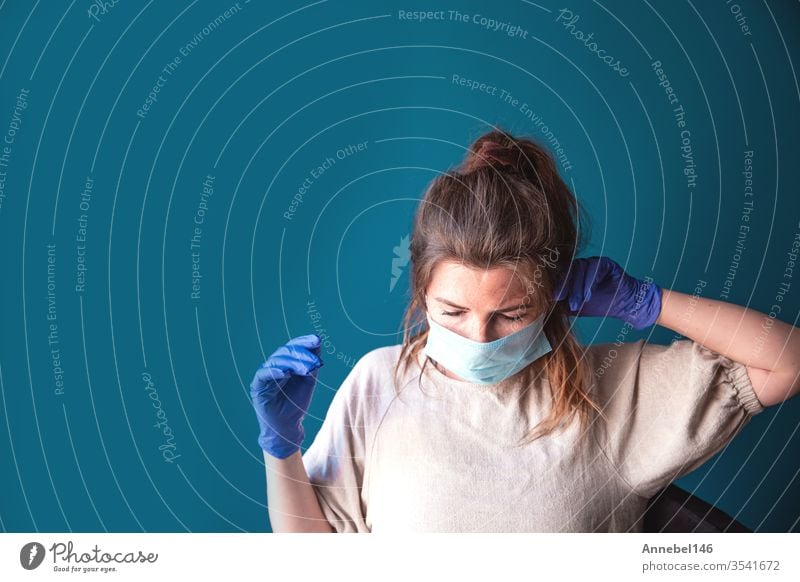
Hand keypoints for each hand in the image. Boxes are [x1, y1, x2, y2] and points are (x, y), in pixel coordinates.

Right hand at [249, 334, 323, 458]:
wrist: (288, 426)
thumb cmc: (297, 404)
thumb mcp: (308, 381)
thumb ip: (311, 364)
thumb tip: (317, 343)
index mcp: (286, 363)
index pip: (293, 347)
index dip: (304, 342)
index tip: (317, 340)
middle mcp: (274, 366)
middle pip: (285, 352)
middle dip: (301, 354)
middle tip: (315, 361)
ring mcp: (265, 375)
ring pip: (276, 361)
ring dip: (292, 363)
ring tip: (306, 369)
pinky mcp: (257, 386)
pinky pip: (263, 374)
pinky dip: (273, 371)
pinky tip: (286, 373)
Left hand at [553, 256, 662, 329]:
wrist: (623, 306)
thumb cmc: (598, 305)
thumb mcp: (574, 307)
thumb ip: (560, 304)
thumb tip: (542, 307)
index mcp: (571, 273)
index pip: (559, 274)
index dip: (554, 284)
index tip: (551, 297)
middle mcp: (580, 265)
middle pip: (567, 270)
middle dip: (564, 285)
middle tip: (561, 299)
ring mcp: (592, 262)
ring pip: (580, 269)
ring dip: (577, 287)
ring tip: (577, 303)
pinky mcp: (605, 263)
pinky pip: (595, 268)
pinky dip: (590, 282)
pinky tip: (589, 295)